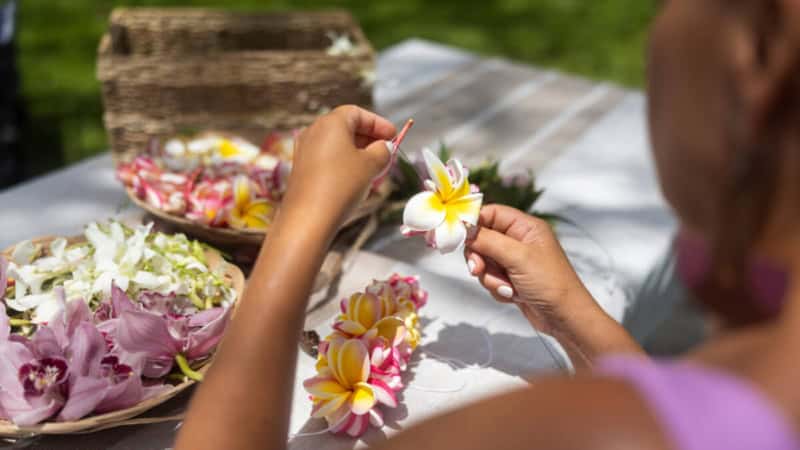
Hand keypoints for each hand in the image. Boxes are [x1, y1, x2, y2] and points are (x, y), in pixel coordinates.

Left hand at [280, 105, 395, 229]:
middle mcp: (314, 132)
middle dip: (369, 138)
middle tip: (387, 151)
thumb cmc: (341, 185)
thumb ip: (383, 150)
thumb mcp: (371, 164)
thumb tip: (384, 148)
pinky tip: (356, 179)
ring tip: (375, 168)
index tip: (393, 135)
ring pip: (337, 145)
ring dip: (358, 152)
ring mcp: (305, 151)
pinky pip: (327, 159)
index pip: (358, 114)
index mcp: (330, 123)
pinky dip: (344, 163)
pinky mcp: (302, 169)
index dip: (378, 123)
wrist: (309, 218)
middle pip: (346, 127)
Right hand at [464, 204, 599, 335]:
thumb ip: (488, 240)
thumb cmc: (550, 283)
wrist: (565, 319)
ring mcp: (515, 260)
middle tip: (477, 270)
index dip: (473, 223)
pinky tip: (513, 295)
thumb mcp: (518, 257)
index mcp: (526, 227)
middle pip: (482, 238)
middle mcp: (519, 240)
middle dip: (479, 257)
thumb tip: (464, 229)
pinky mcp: (511, 278)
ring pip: (484, 261)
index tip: (458, 236)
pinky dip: (496, 287)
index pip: (490, 214)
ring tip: (508, 287)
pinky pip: (490, 277)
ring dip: (490, 276)